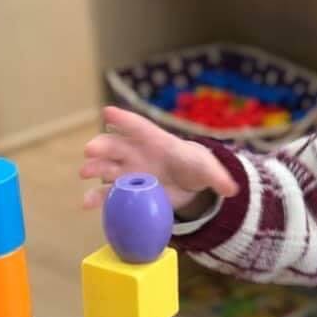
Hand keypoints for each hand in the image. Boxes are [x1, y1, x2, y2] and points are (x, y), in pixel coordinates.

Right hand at [80, 106, 238, 212]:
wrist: (188, 182)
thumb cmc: (194, 166)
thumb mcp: (208, 171)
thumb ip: (218, 178)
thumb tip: (232, 189)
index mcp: (156, 141)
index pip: (138, 127)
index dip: (124, 120)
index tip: (108, 113)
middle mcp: (136, 153)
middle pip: (116, 145)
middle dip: (102, 146)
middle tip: (90, 150)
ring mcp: (128, 171)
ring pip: (106, 167)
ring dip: (94, 169)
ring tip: (84, 173)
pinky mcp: (126, 190)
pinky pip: (108, 193)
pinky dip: (96, 198)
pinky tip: (86, 203)